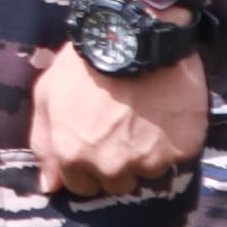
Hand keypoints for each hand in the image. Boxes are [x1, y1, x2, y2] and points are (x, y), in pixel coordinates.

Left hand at [30, 36, 205, 198]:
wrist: (134, 39)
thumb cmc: (84, 65)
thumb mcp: (46, 97)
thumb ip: (44, 144)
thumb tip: (51, 186)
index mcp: (74, 155)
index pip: (82, 187)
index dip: (86, 167)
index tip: (94, 147)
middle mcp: (111, 166)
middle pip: (116, 184)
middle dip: (116, 163)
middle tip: (120, 130)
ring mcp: (149, 160)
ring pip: (148, 173)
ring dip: (146, 154)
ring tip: (143, 119)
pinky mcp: (182, 150)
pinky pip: (177, 157)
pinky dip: (172, 141)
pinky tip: (164, 114)